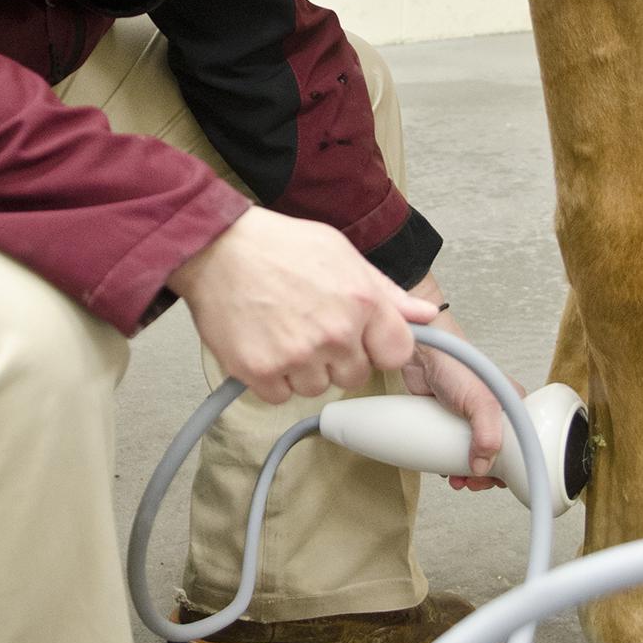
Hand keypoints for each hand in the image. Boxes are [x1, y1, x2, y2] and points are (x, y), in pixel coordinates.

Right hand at [167, 209, 438, 404]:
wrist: (217, 248)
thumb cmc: (279, 246)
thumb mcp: (343, 254)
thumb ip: (387, 291)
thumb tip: (426, 315)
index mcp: (362, 301)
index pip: (396, 354)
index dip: (377, 346)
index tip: (360, 337)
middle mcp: (335, 333)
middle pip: (354, 375)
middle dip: (337, 357)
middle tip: (310, 325)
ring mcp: (297, 356)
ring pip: (316, 388)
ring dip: (303, 369)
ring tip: (282, 330)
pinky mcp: (261, 372)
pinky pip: (280, 396)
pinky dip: (272, 378)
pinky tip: (264, 344)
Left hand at [399, 282, 524, 489]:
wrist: (423, 353)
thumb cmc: (457, 364)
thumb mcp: (481, 401)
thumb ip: (487, 435)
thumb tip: (482, 466)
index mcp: (512, 408)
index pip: (520, 447)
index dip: (510, 469)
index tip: (496, 482)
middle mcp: (494, 414)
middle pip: (496, 455)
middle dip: (485, 475)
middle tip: (473, 483)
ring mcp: (470, 419)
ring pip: (474, 454)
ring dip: (467, 472)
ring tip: (457, 480)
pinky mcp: (449, 421)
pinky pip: (453, 448)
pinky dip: (450, 462)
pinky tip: (445, 468)